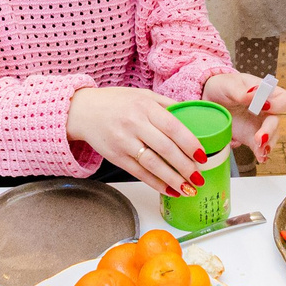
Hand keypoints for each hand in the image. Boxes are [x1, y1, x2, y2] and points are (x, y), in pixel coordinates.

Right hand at [68, 87, 210, 194]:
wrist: (82, 111)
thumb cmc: (116, 102)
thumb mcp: (143, 95)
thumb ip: (166, 105)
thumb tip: (192, 116)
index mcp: (145, 106)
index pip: (173, 127)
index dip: (190, 144)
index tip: (202, 156)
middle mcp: (134, 124)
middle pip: (165, 149)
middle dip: (185, 167)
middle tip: (199, 178)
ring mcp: (123, 142)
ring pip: (153, 164)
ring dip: (173, 180)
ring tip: (189, 189)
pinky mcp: (116, 157)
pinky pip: (139, 173)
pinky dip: (156, 183)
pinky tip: (169, 190)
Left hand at [204, 70, 285, 161]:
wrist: (209, 99)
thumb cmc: (222, 86)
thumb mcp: (229, 85)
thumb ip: (242, 91)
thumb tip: (255, 94)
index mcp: (265, 93)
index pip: (284, 99)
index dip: (279, 104)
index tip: (265, 107)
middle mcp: (266, 111)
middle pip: (277, 121)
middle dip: (270, 130)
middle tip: (259, 138)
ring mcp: (259, 126)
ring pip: (272, 137)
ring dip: (267, 145)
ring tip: (260, 152)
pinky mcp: (250, 137)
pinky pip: (260, 148)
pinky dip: (261, 153)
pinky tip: (260, 158)